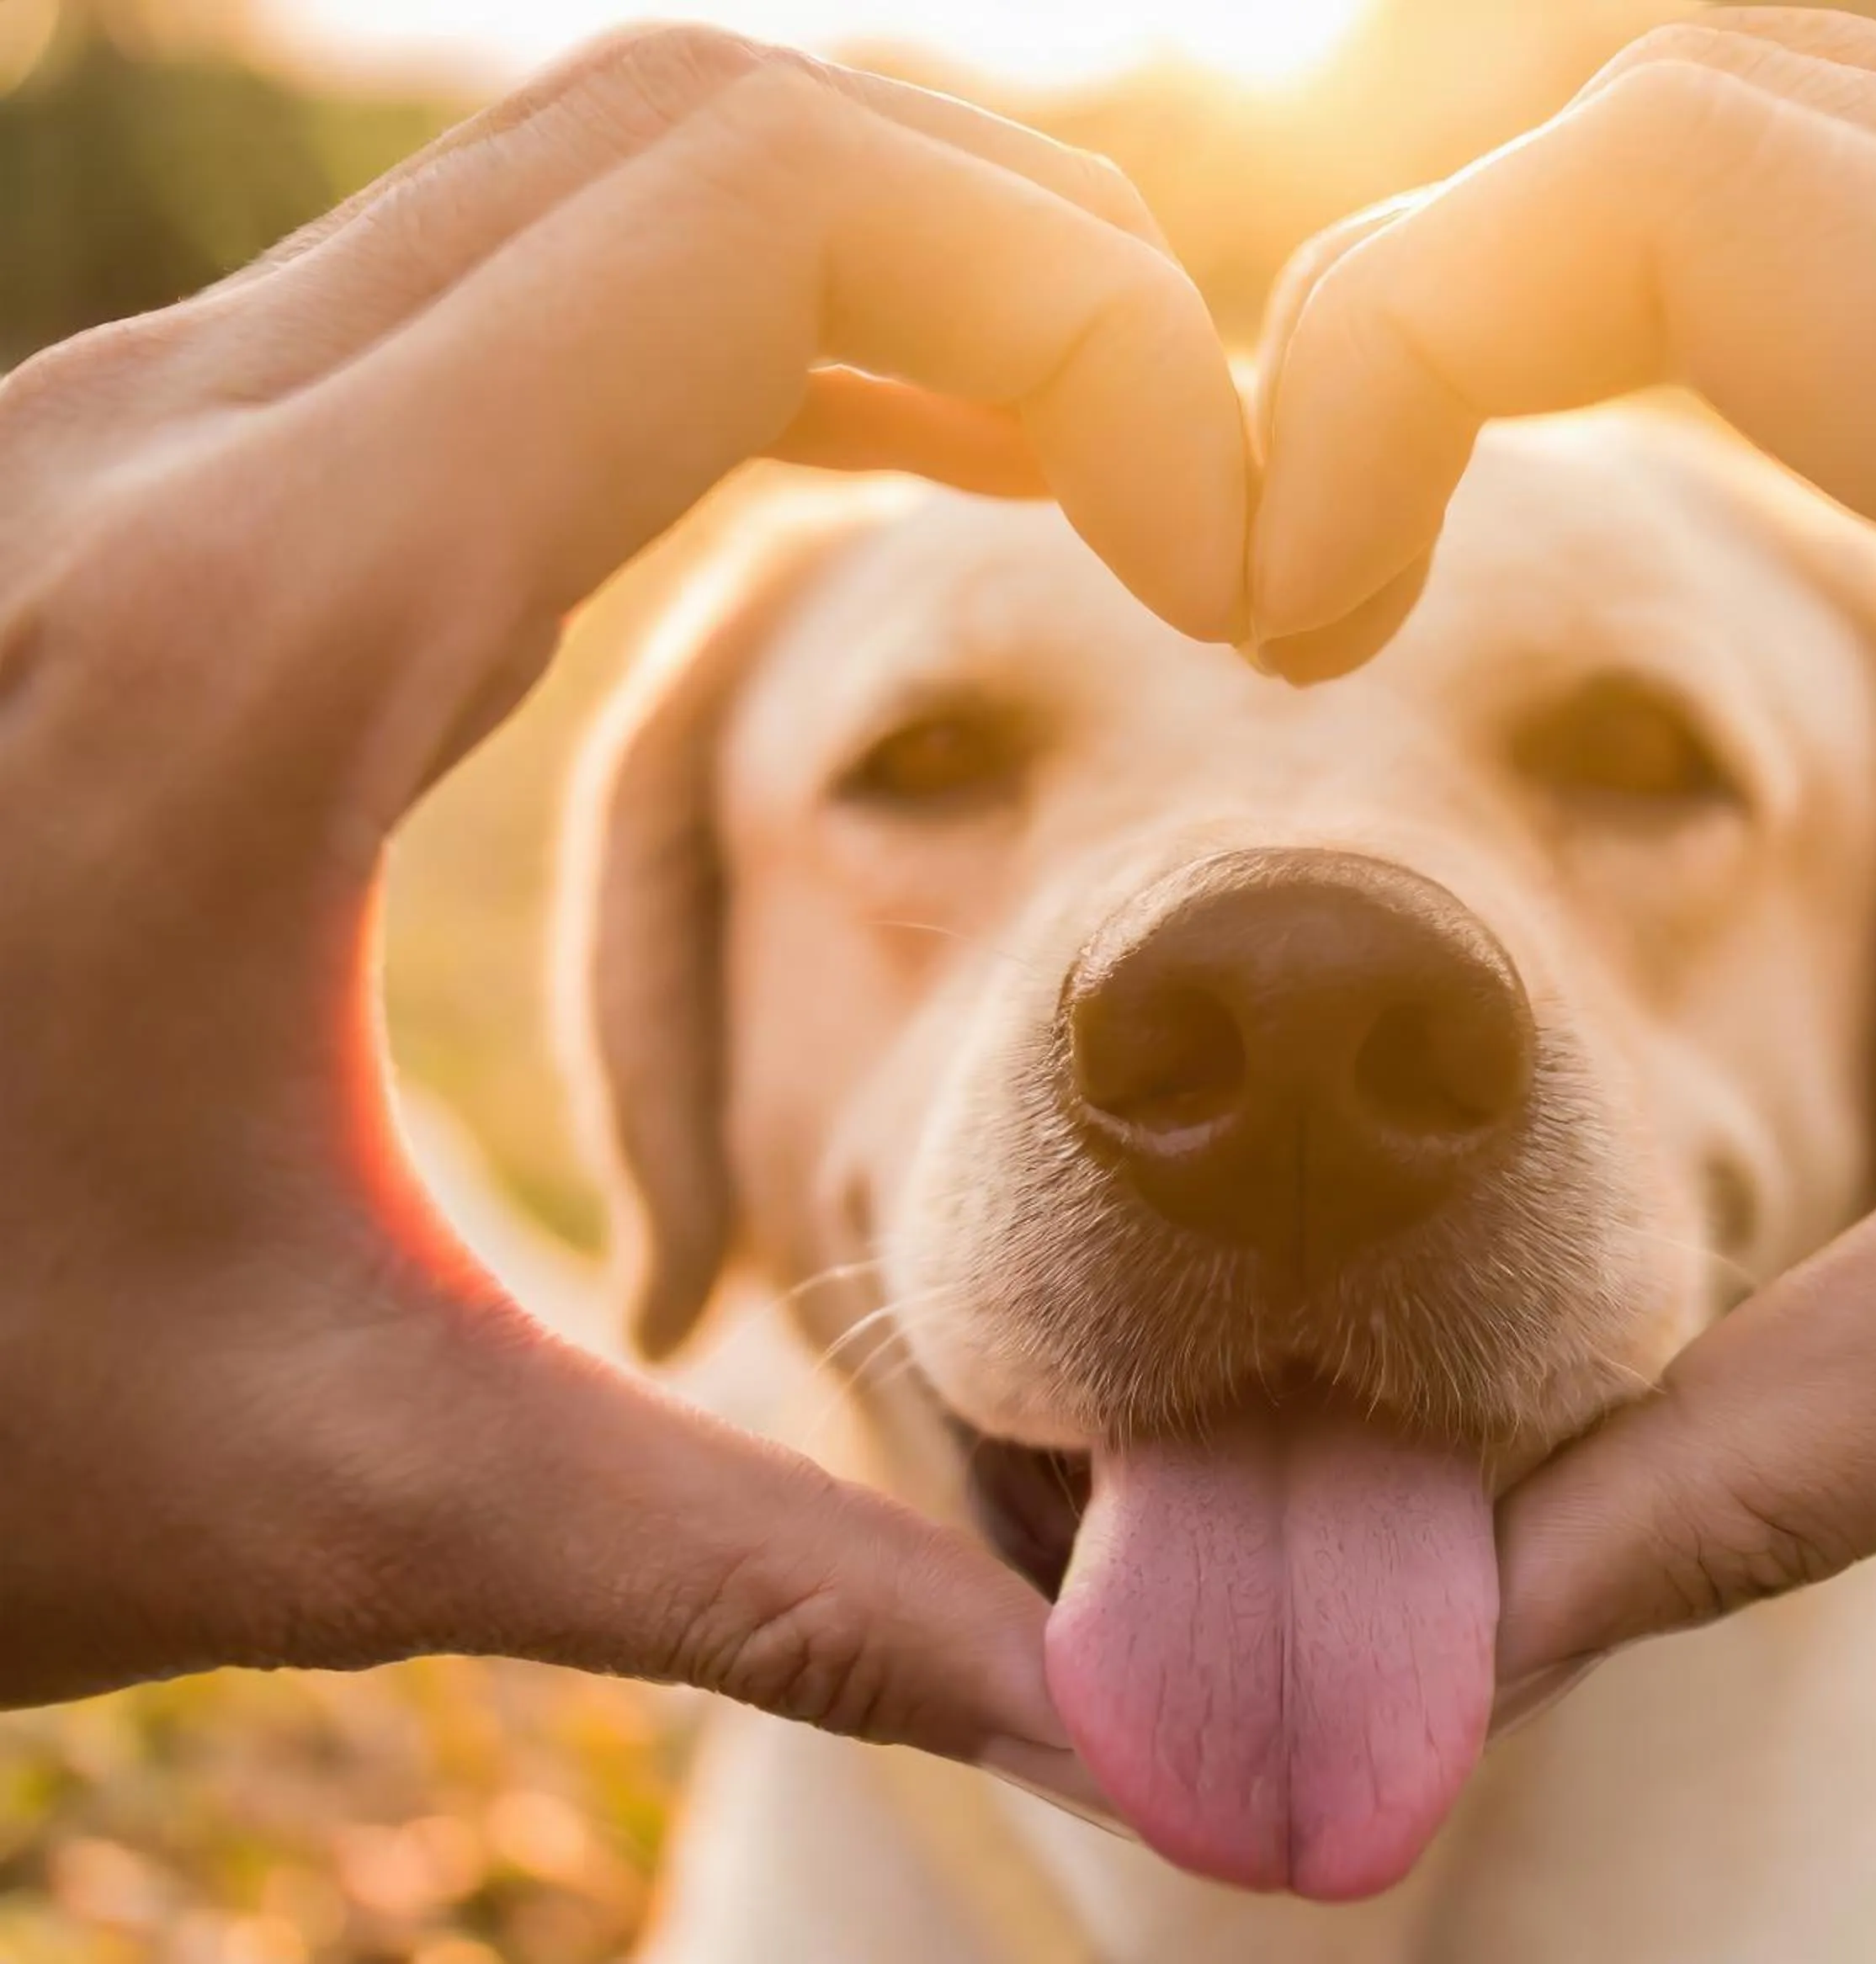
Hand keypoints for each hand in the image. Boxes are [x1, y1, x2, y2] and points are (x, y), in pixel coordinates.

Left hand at [0, 24, 1243, 1800]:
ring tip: (1088, 475)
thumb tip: (1112, 1734)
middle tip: (1201, 494)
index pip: (759, 225)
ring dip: (892, 272)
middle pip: (707, 123)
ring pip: (599, 167)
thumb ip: (760, 1579)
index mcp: (246, 637)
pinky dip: (745, 326)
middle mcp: (161, 450)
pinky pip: (502, 277)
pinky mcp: (130, 483)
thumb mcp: (340, 1494)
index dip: (1081, 324)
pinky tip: (855, 483)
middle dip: (1027, 255)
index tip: (1225, 559)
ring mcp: (126, 436)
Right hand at [1246, 8, 1875, 1688]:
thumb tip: (1429, 1656)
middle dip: (1438, 304)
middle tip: (1323, 566)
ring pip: (1825, 131)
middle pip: (1702, 111)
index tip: (1292, 594)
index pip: (1658, 187)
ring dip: (1584, 293)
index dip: (1384, 343)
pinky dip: (1742, 314)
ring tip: (1445, 531)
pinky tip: (1704, 529)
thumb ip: (1735, 1471)